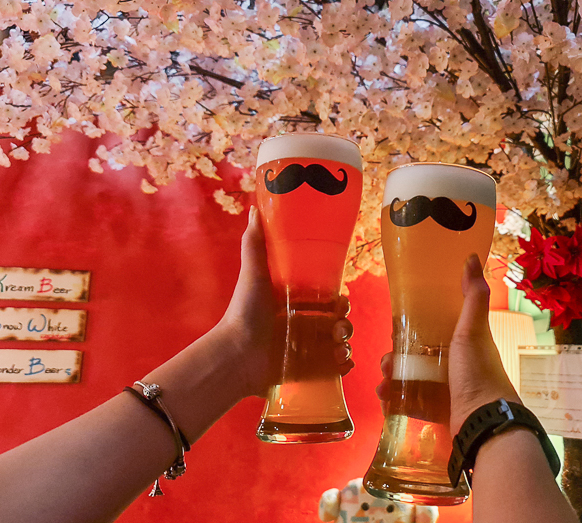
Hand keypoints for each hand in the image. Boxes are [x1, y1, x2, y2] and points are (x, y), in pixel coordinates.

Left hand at [217, 206, 353, 396]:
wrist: (235, 356)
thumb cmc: (243, 314)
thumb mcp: (253, 275)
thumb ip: (255, 244)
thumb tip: (255, 208)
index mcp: (294, 305)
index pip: (327, 300)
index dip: (339, 300)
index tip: (340, 299)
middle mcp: (302, 326)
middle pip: (338, 322)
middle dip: (345, 323)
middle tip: (338, 325)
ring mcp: (305, 351)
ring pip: (339, 344)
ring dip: (346, 343)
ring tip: (338, 345)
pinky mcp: (306, 372)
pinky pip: (334, 369)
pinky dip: (343, 366)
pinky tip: (340, 362)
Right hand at [375, 255, 517, 431]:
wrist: (483, 424)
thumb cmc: (478, 373)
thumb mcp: (473, 330)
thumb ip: (472, 296)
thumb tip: (473, 256)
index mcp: (466, 344)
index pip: (437, 330)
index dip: (416, 327)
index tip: (397, 326)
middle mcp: (458, 366)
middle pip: (420, 356)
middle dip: (398, 357)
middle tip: (385, 361)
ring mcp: (448, 390)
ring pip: (413, 379)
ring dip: (394, 378)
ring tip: (382, 382)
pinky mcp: (439, 411)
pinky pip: (413, 403)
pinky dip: (397, 401)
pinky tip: (385, 398)